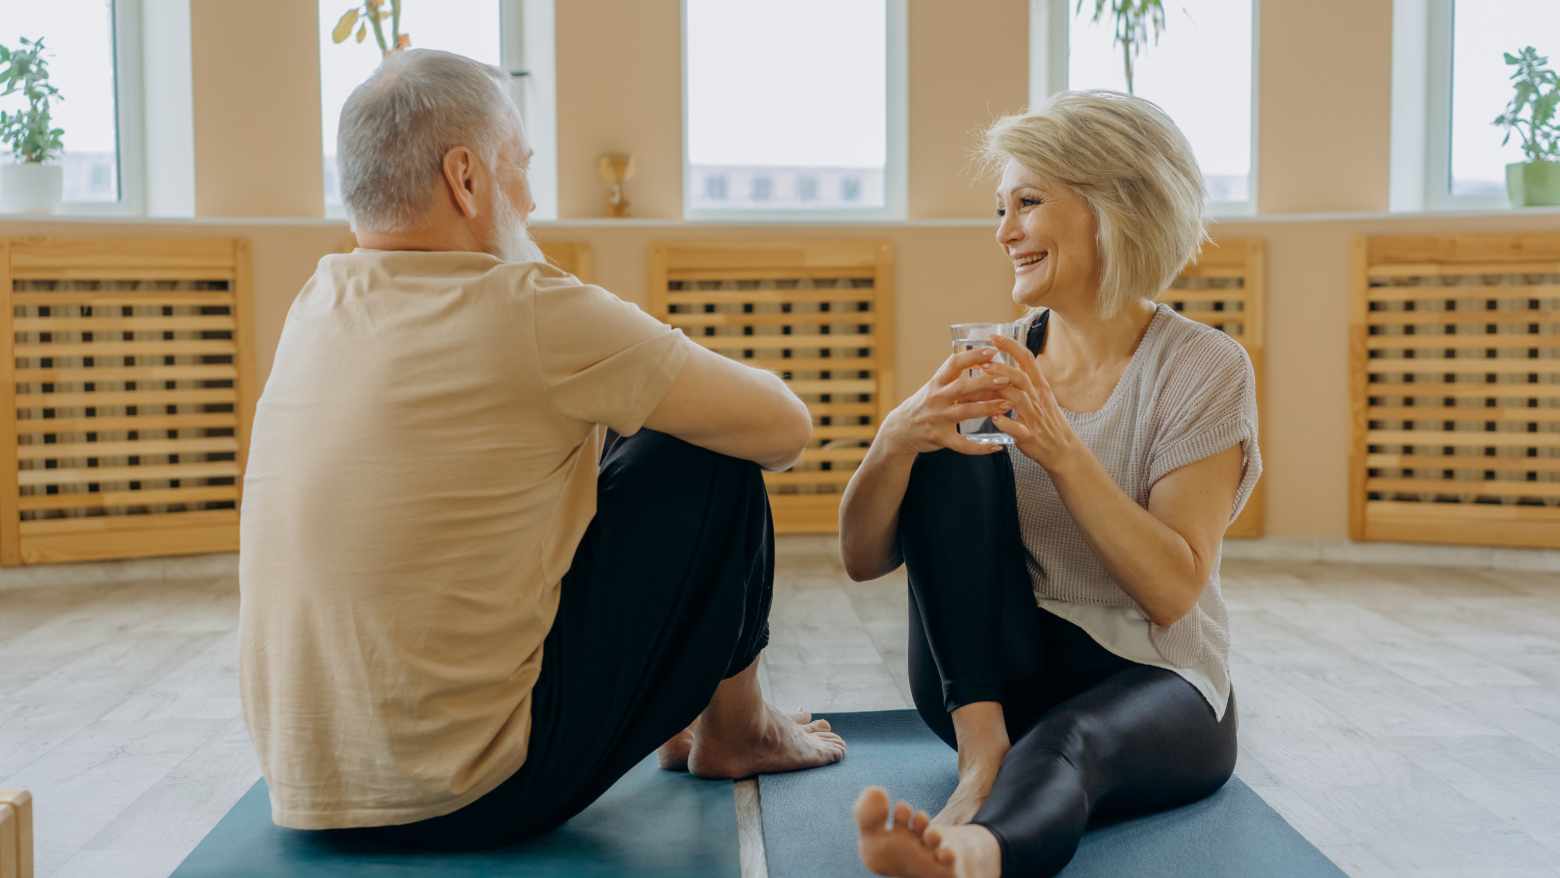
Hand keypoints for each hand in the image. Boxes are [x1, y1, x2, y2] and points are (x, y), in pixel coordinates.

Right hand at [878, 347, 1013, 456]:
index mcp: (936, 382)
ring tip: (1007, 405)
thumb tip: (989, 370)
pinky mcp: (940, 438)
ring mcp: (938, 418)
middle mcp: (936, 398)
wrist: (900, 430)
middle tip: (1006, 379)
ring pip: (965, 412)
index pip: (954, 363)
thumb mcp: (936, 388)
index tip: (993, 351)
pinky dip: (980, 447)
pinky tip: (996, 446)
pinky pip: (962, 444)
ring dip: (987, 408)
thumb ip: (958, 381)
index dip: (973, 356)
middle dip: (985, 382)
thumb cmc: (924, 405)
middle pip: (962, 387)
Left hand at [983, 334, 1083, 473]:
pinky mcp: (1030, 436)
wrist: (1063, 451)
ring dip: (1000, 388)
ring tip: (982, 379)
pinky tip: (994, 419)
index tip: (994, 336)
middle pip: (1021, 376)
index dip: (1011, 346)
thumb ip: (1024, 383)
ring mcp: (1035, 417)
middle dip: (1001, 366)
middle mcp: (1038, 399)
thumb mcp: (1040, 397)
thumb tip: (1003, 368)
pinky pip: (1018, 428)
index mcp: (1040, 387)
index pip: (1028, 360)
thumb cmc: (1047, 423)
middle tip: (981, 360)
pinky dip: (1006, 423)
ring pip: (1019, 398)